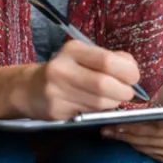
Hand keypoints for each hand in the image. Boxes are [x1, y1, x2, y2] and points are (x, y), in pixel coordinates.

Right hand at [16, 41, 141, 119]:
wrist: (29, 88)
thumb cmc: (65, 69)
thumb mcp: (83, 55)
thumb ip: (109, 58)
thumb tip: (131, 67)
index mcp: (73, 50)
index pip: (107, 61)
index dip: (127, 71)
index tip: (134, 76)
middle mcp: (62, 69)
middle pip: (104, 84)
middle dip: (123, 91)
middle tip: (127, 92)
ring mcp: (57, 91)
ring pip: (99, 103)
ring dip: (113, 102)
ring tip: (111, 98)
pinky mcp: (56, 111)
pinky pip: (88, 113)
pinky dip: (99, 111)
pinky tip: (95, 104)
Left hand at [102, 80, 162, 162]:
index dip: (144, 124)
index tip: (127, 118)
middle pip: (153, 138)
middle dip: (130, 131)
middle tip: (110, 124)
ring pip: (147, 146)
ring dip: (126, 138)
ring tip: (109, 129)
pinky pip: (146, 152)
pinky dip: (131, 144)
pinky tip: (119, 136)